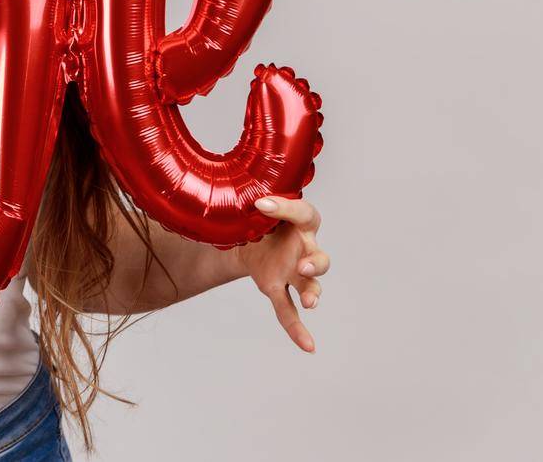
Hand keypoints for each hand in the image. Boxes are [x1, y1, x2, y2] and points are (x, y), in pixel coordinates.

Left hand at [236, 196, 328, 352]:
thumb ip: (243, 202)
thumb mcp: (251, 204)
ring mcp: (293, 270)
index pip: (301, 212)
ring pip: (310, 285)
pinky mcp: (279, 286)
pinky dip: (297, 329)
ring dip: (311, 293)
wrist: (248, 232)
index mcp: (300, 221)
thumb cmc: (257, 215)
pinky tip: (308, 347)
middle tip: (302, 266)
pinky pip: (289, 310)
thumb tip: (223, 195)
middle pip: (319, 258)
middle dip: (314, 264)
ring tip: (309, 303)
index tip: (261, 204)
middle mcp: (303, 247)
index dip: (284, 208)